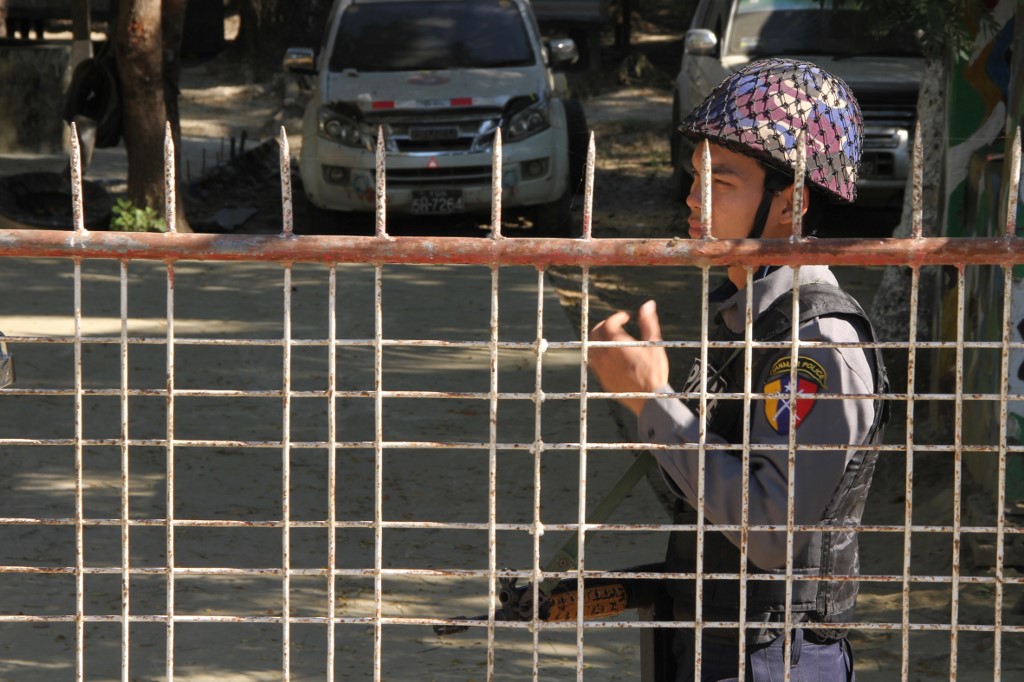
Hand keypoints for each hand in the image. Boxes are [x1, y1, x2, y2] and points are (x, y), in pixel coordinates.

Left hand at [589, 300, 669, 415]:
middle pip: (596, 333)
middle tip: (616, 325)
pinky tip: (611, 355)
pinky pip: (594, 361)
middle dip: (605, 325)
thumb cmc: (654, 371)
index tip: (626, 317)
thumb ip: (649, 323)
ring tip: (613, 339)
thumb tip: (648, 304)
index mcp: (619, 345)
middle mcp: (606, 355)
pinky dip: (599, 353)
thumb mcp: (655, 344)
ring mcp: (602, 367)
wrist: (649, 399)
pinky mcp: (602, 378)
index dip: (617, 317)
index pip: (609, 323)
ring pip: (592, 347)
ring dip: (600, 338)